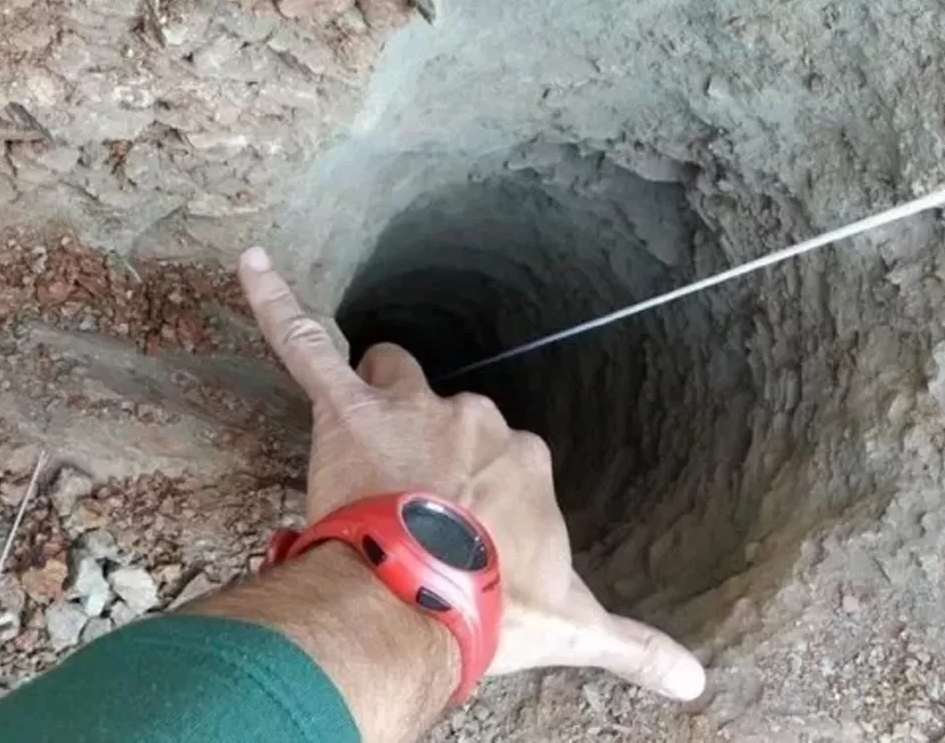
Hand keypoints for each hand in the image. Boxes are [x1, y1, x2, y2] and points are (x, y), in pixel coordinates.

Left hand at [237, 247, 705, 701]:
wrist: (433, 601)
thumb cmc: (502, 605)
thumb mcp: (577, 628)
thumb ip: (635, 646)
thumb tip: (695, 681)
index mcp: (523, 459)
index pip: (500, 455)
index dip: (477, 489)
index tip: (466, 529)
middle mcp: (476, 420)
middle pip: (448, 411)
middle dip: (429, 444)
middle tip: (407, 502)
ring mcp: (413, 411)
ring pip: (391, 377)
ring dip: (379, 399)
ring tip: (359, 446)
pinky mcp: (347, 409)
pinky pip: (304, 343)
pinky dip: (276, 304)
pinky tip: (249, 263)